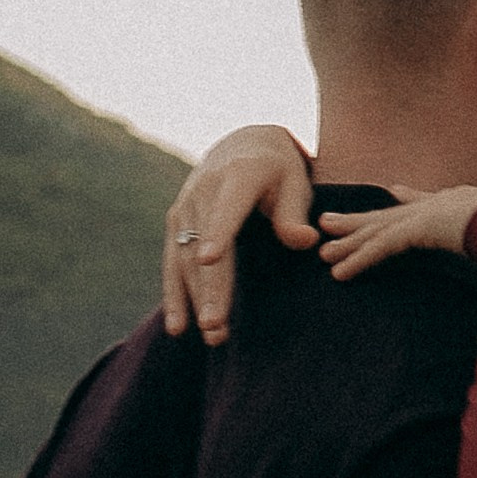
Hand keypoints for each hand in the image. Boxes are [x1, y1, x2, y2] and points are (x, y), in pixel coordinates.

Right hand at [162, 127, 315, 345]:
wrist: (242, 143)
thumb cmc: (279, 167)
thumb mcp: (295, 179)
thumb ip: (295, 212)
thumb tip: (305, 242)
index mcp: (238, 175)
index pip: (227, 208)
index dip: (218, 233)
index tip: (208, 259)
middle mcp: (204, 190)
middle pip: (204, 245)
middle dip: (210, 287)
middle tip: (216, 325)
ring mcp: (185, 206)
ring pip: (185, 259)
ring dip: (196, 299)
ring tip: (212, 334)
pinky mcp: (176, 222)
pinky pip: (171, 262)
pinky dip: (175, 294)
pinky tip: (178, 326)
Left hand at [318, 188, 476, 276]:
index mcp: (458, 203)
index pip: (426, 200)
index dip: (406, 198)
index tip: (392, 191)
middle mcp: (437, 204)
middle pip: (389, 214)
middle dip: (359, 220)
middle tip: (329, 222)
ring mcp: (426, 214)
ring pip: (377, 231)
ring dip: (349, 243)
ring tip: (324, 253)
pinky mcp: (417, 229)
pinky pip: (380, 248)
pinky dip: (359, 261)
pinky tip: (340, 274)